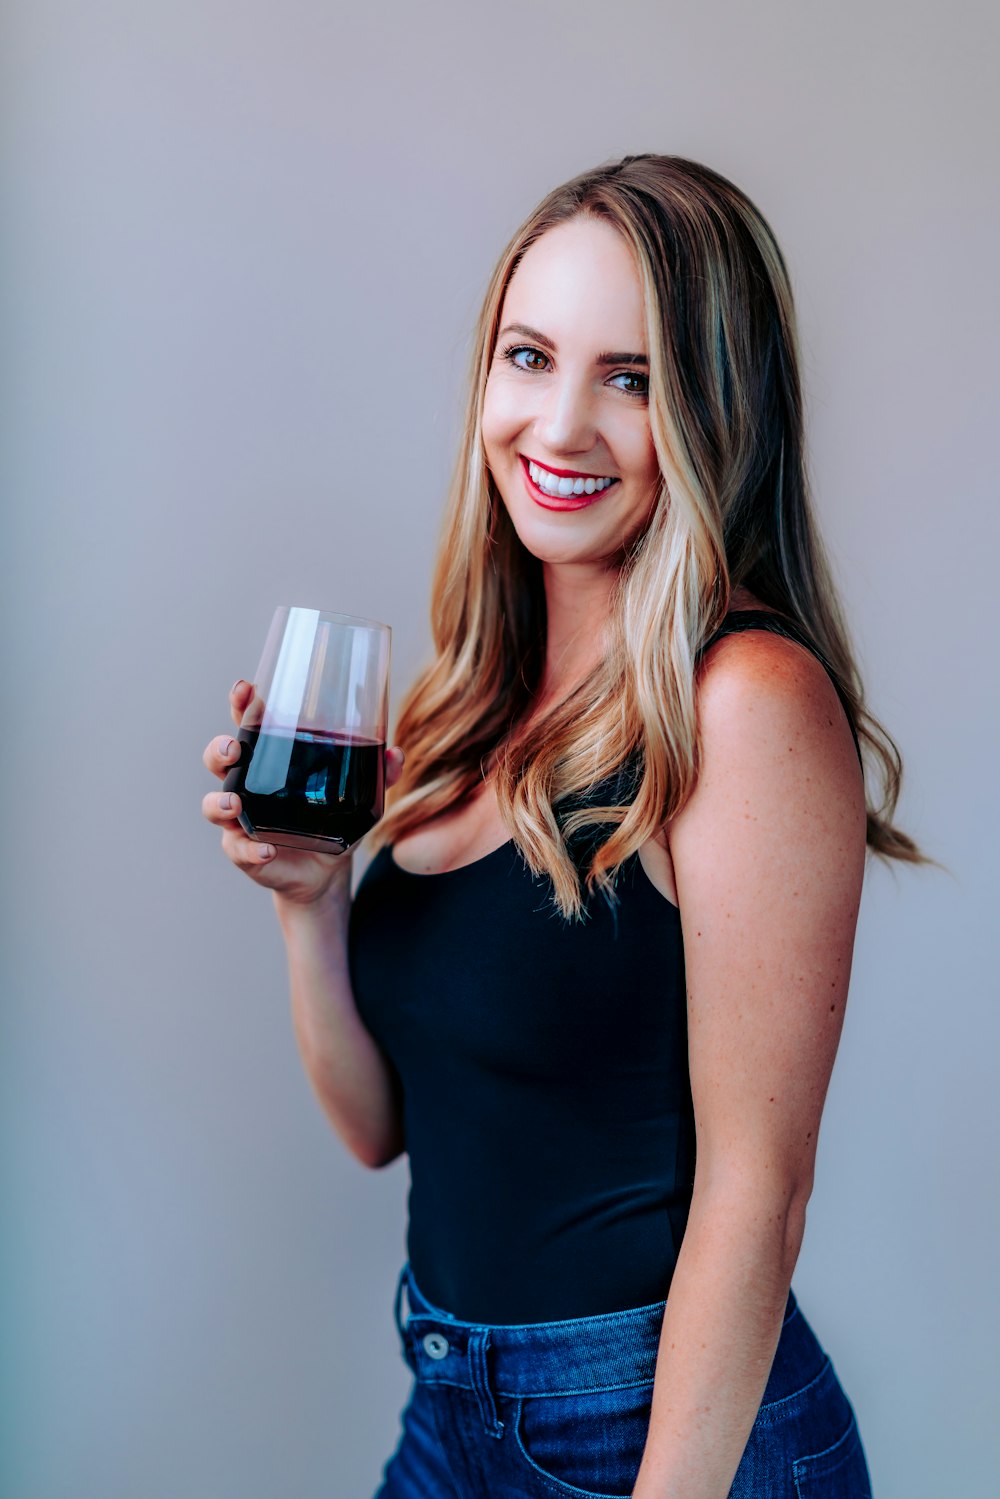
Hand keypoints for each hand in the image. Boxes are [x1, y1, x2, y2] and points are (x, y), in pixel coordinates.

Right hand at [202, 678, 404, 905]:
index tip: (245, 690)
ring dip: (220, 801)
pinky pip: (238, 850)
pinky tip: (266, 849)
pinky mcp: (245, 852)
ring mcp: (242, 819)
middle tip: (233, 748)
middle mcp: (248, 784)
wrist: (325, 872)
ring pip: (213, 804)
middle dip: (219, 749)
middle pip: (218, 758)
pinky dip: (249, 850)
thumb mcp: (361, 796)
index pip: (247, 723)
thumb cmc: (333, 819)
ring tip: (236, 803)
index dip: (240, 704)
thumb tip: (394, 754)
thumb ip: (379, 774)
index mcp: (271, 758)